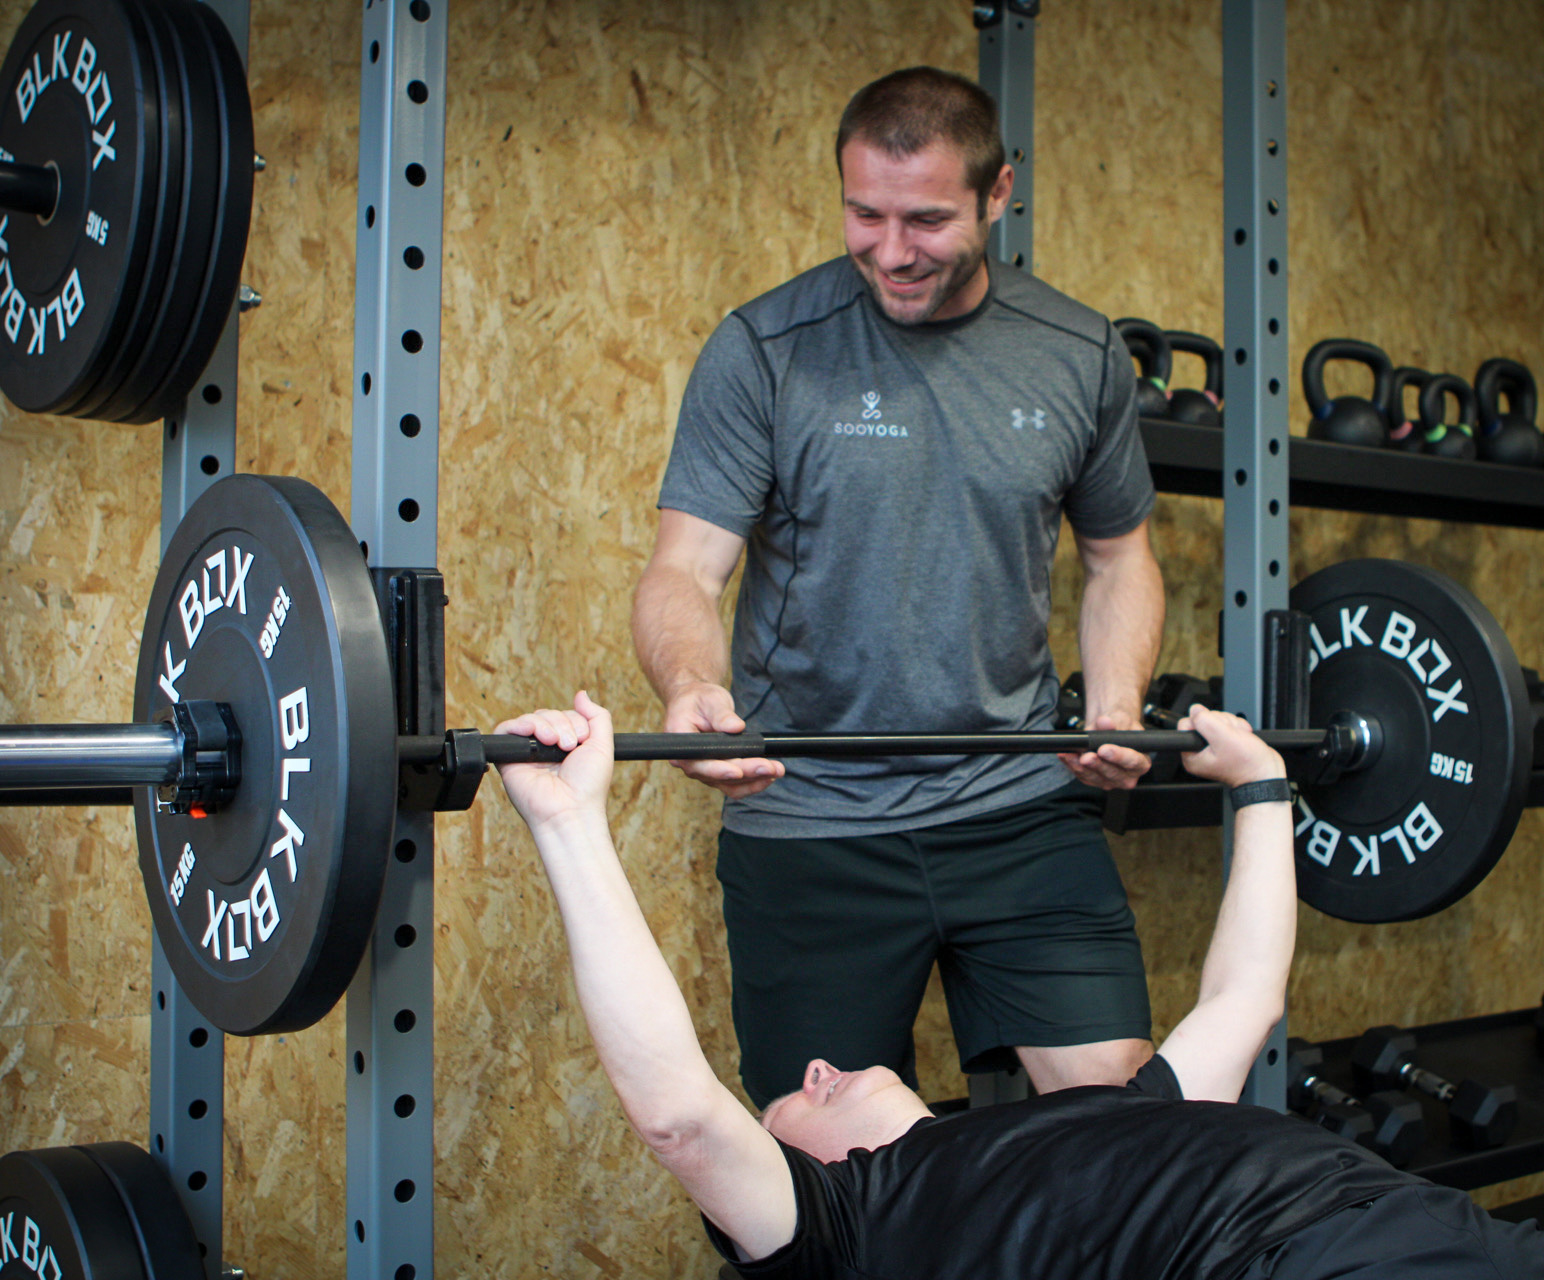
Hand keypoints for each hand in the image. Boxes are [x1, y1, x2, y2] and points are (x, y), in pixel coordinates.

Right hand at [494, 690, 614, 830]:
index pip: (564, 714)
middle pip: (547, 714)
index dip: (574, 720)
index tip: (582, 740)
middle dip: (561, 723)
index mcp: (566, 744)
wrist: (571, 810)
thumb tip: (581, 694)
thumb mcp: (603, 745)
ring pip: (530, 719)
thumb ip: (597, 716)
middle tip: (569, 746)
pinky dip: (518, 725)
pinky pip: (505, 730)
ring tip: (554, 745)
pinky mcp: (508, 759)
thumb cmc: (588, 786)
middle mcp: (546, 748)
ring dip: (545, 725)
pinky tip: (533, 734)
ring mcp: (527, 753)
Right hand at [663, 681, 783, 798]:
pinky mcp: (717, 773)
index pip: (699, 763)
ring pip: (729, 785)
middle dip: (747, 773)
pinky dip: (752, 781)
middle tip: (771, 767)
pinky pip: (734, 784)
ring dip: (754, 780)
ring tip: (776, 770)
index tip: (739, 771)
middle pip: (718, 776)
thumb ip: (721, 714)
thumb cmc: (698, 699)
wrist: (696, 702)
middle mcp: (690, 763)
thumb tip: (736, 727)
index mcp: (681, 745)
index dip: (719, 770)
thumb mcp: (710, 700)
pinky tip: (769, 775)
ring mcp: (704, 771)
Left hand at [1057, 712, 1150, 790]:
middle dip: (1098, 765)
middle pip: (1113, 774)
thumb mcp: (1120, 718)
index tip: (1104, 749)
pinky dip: (1072, 765)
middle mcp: (1128, 775)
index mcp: (1141, 762)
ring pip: (1095, 778)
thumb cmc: (1120, 726)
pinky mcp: (1094, 780)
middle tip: (1087, 756)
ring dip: (1081, 766)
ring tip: (1071, 754)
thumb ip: (1115, 721)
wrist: (1109, 728)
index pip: (1133, 762)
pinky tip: (1066, 755)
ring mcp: (1110, 780)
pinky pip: (1082, 775)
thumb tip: (1105, 722)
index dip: (1118, 756)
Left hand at [1177, 705, 1286, 789]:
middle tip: (1231, 736)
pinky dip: (1237, 727)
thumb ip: (1205, 721)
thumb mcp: (1223, 737)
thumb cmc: (1247, 764)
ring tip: (1239, 737)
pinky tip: (1243, 736)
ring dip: (1231, 725)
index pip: (1185, 724)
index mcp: (1192, 756)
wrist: (1267, 773)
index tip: (1216, 729)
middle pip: (1203, 720)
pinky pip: (1227, 725)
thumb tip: (1195, 709)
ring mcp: (1214, 748)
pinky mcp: (1225, 743)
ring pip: (1217, 720)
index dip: (1203, 721)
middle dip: (1221, 723)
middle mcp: (1201, 752)